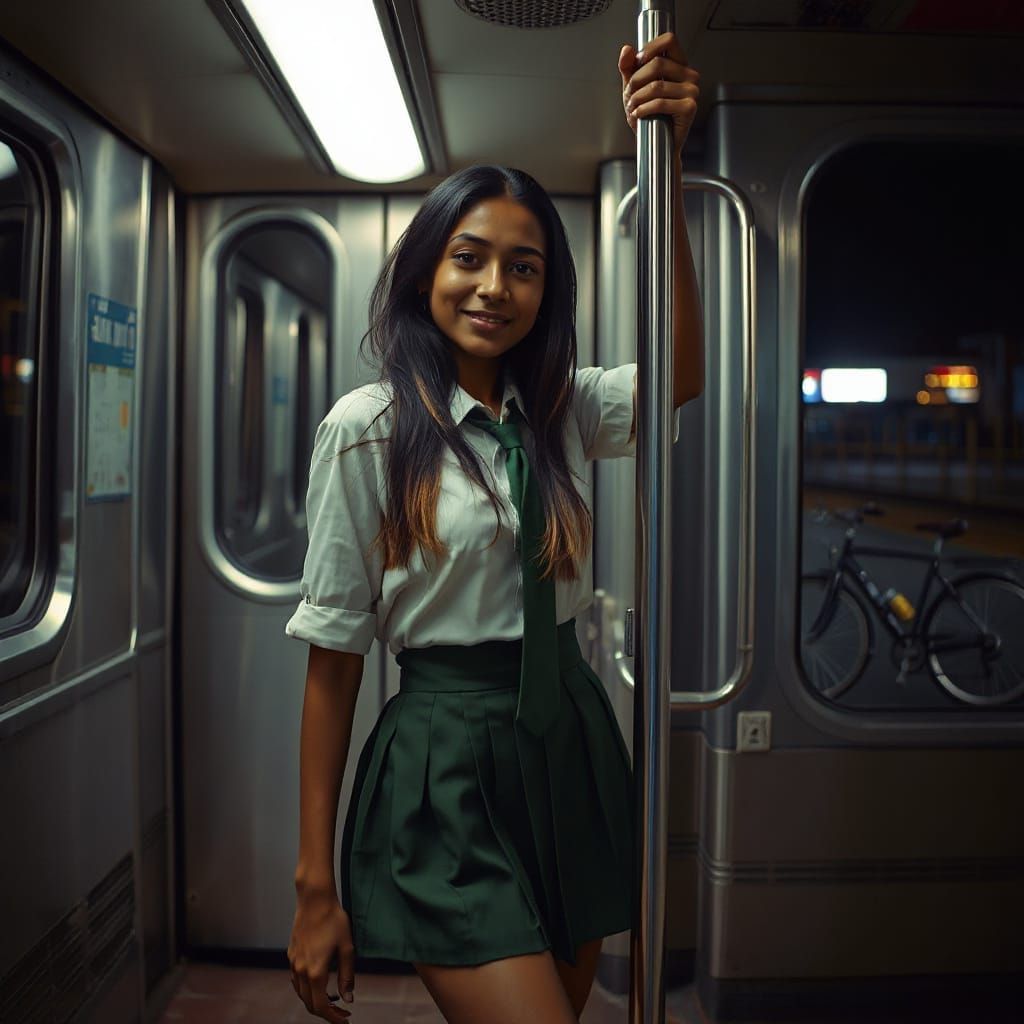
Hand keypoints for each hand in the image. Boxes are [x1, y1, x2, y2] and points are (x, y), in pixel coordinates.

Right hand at [288, 891, 355, 1020]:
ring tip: (333, 999)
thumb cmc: (334, 920)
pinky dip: (307, 989)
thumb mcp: (347, 948)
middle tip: (343, 1012)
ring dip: (315, 1001)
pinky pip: (296, 981)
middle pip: (309, 1004)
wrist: (315, 900)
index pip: (321, 1007)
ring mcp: (293, 963)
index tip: (345, 1020)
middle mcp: (301, 971)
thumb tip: (348, 999)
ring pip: (301, 994)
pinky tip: (319, 983)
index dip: (333, 1018)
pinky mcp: (291, 955)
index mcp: (316, 971)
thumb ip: (347, 976)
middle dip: (326, 1012)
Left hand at [619, 31, 699, 156]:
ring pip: (656, 86)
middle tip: (629, 95)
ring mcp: (692, 91)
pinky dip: (643, 109)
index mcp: (679, 65)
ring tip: (632, 107)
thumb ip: (629, 68)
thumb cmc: (649, 116)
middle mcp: (689, 76)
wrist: (656, 145)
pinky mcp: (689, 108)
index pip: (669, 40)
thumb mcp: (634, 88)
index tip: (637, 62)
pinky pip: (660, 103)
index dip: (649, 48)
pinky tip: (638, 115)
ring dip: (637, 98)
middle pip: (657, 64)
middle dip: (636, 80)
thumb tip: (626, 49)